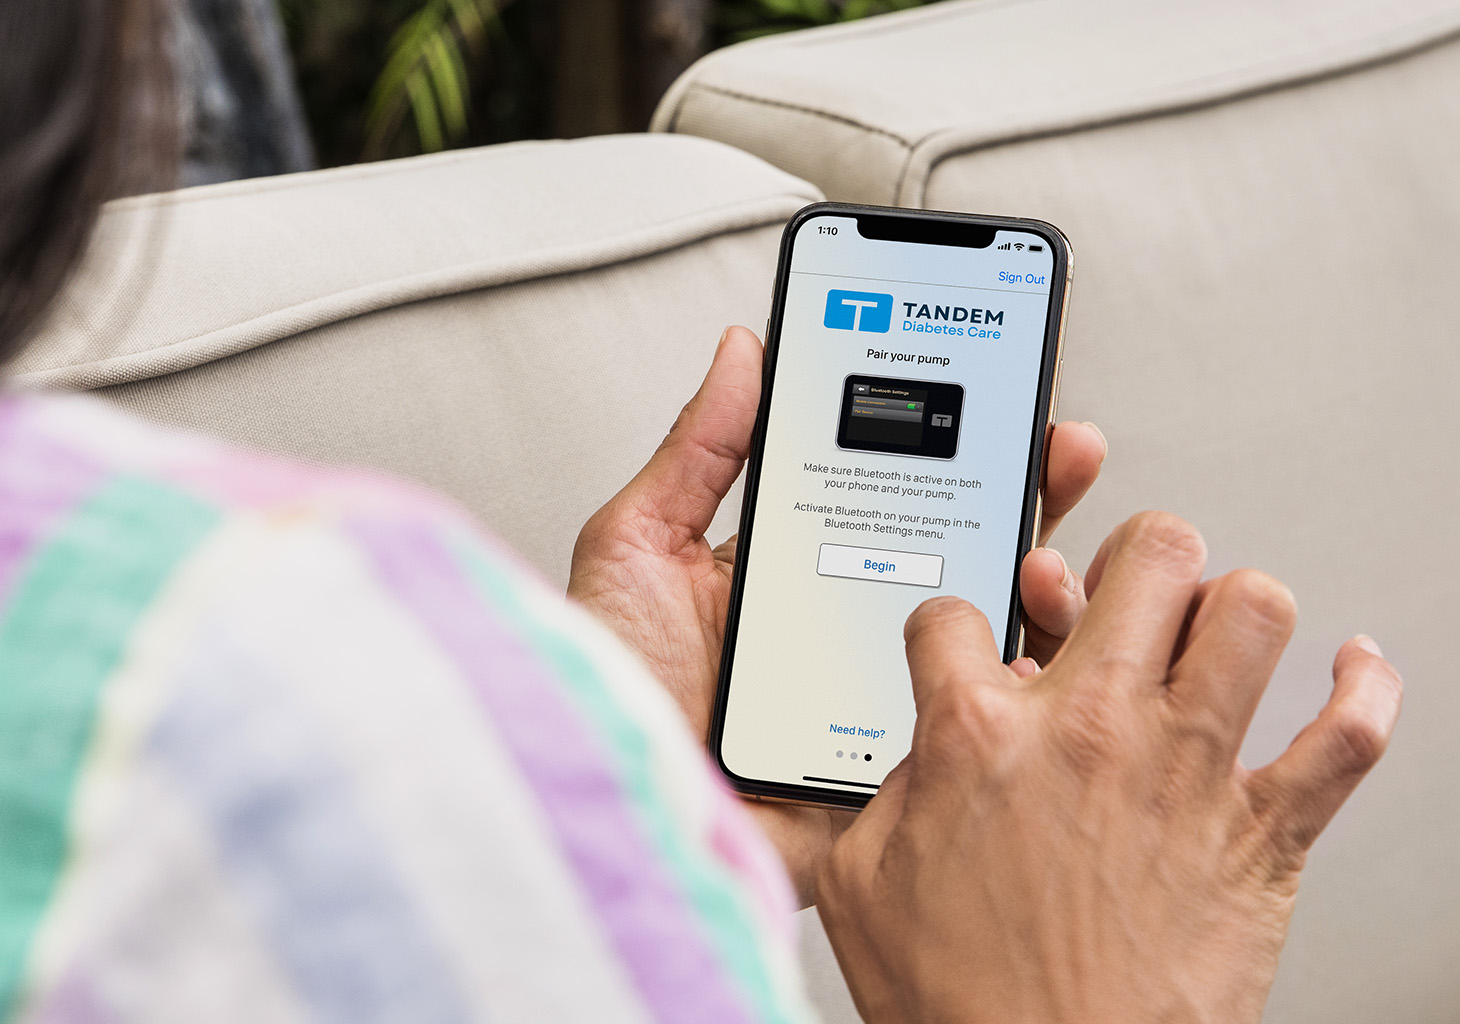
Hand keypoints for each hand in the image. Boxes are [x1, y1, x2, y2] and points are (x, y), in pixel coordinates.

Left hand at [569, 325, 1104, 906]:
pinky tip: (1026, 653)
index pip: (896, 498)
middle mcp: (853, 634)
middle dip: (1026, 496)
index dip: (954, 446)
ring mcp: (880, 701)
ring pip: (989, 639)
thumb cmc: (605, 685)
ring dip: (1040, 589)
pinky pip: (977, 731)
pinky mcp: (893, 772)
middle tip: (1061, 444)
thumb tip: (743, 350)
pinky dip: (1018, 690)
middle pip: (964, 555)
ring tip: (1041, 555)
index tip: (1001, 388)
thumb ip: (700, 451)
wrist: (603, 798)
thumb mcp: (638, 546)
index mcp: (800, 577)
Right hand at [817, 512, 1402, 1023]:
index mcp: (978, 733)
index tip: (956, 650)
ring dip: (1233, 604)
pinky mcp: (1263, 833)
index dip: (946, 625)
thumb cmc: (965, 1007)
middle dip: (1132, 555)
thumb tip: (922, 753)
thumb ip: (883, 792)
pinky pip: (1347, 737)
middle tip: (1122, 585)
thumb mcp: (864, 883)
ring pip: (1253, 611)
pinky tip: (1352, 667)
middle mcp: (1090, 726)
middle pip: (1146, 556)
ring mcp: (1187, 770)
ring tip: (1209, 624)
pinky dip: (1365, 690)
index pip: (952, 614)